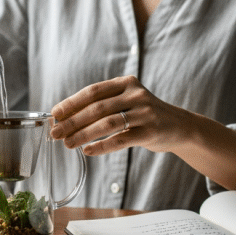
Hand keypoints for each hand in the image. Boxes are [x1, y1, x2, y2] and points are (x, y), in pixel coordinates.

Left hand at [49, 75, 189, 155]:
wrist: (179, 126)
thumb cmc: (144, 115)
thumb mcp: (127, 101)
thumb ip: (103, 104)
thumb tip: (65, 118)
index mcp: (126, 83)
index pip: (93, 91)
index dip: (72, 102)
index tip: (55, 114)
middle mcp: (136, 95)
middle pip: (97, 108)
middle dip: (73, 122)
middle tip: (56, 133)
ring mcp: (145, 113)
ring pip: (107, 124)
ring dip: (83, 135)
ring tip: (68, 144)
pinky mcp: (150, 132)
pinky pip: (121, 140)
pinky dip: (102, 146)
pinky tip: (88, 151)